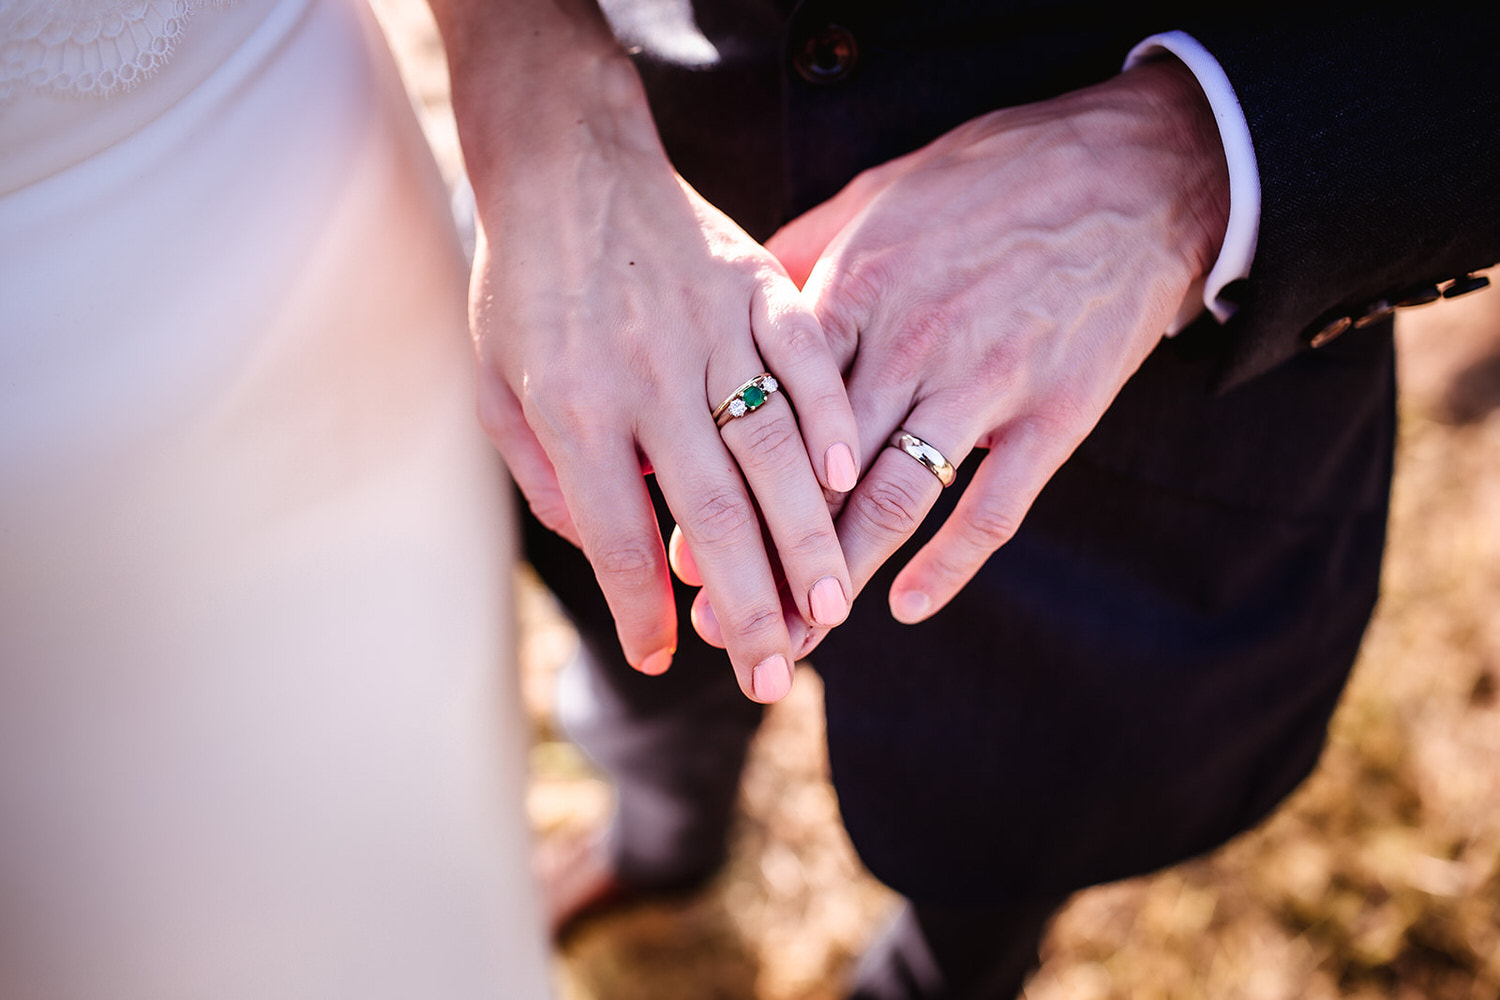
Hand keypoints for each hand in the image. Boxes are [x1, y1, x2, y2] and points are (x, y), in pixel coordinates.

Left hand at [449, 31, 858, 701]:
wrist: (567, 165)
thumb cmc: (525, 287)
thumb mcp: (499, 388)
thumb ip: (549, 479)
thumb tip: (610, 551)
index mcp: (576, 409)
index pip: (618, 537)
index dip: (642, 608)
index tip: (666, 656)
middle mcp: (648, 377)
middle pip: (710, 513)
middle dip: (748, 605)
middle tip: (776, 672)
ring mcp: (710, 329)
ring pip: (772, 451)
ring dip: (806, 537)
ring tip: (830, 605)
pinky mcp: (756, 287)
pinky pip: (808, 362)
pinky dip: (832, 422)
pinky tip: (853, 481)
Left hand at [686, 57, 1228, 647]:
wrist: (1135, 167)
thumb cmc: (993, 177)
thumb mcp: (879, 193)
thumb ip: (804, 253)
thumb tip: (737, 303)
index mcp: (857, 290)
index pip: (770, 411)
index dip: (724, 487)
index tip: (684, 544)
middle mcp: (911, 343)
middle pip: (819, 475)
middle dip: (766, 558)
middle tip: (726, 621)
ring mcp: (986, 382)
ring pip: (894, 502)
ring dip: (839, 579)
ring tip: (798, 639)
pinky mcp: (1056, 413)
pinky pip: (993, 508)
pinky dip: (949, 563)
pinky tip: (907, 605)